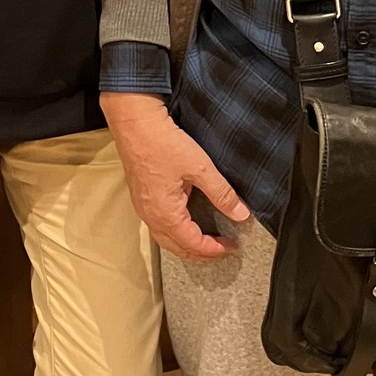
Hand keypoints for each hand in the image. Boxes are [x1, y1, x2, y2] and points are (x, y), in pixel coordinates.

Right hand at [101, 92, 249, 259]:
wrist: (135, 123)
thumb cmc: (161, 142)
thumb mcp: (200, 167)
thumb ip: (222, 193)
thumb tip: (240, 213)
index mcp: (165, 214)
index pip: (193, 244)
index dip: (214, 249)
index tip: (231, 246)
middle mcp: (150, 216)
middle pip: (177, 248)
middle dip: (201, 252)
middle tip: (221, 247)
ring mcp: (143, 207)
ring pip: (165, 238)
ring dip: (186, 244)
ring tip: (205, 240)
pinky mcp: (140, 196)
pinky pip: (158, 225)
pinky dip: (174, 232)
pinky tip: (184, 222)